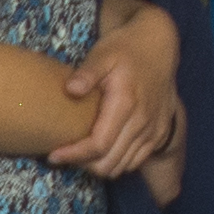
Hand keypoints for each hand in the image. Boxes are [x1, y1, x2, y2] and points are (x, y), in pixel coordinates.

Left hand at [51, 0, 183, 181]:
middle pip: (109, 162)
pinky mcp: (159, 135)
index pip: (98, 144)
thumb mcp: (103, 53)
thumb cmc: (126, 49)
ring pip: (122, 167)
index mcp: (125, 103)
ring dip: (98, 166)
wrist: (158, 47)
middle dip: (83, 164)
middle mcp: (142, 122)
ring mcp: (153, 131)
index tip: (53, 155)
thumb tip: (70, 90)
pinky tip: (102, 151)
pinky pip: (136, 162)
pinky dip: (117, 162)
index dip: (74, 155)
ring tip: (80, 154)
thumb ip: (87, 72)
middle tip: (64, 155)